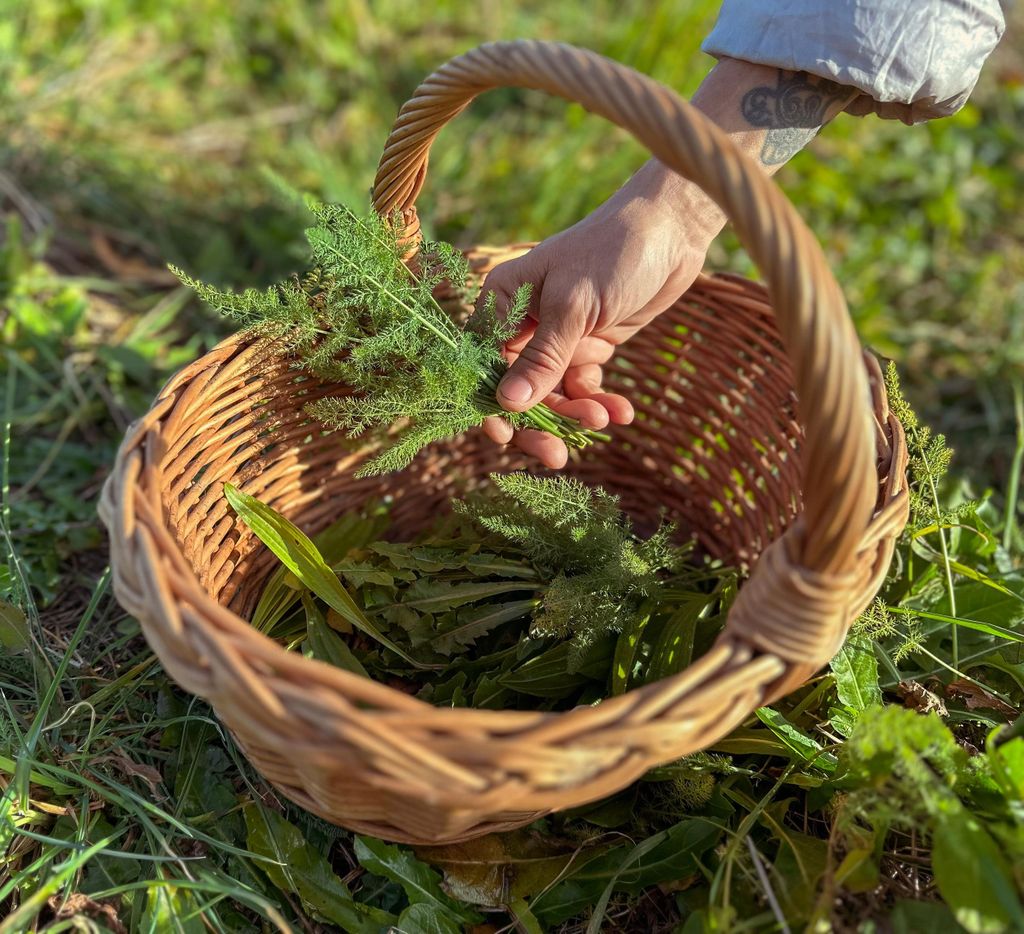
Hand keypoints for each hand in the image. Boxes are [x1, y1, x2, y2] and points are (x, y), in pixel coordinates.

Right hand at [479, 178, 713, 467]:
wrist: (672, 230)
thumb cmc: (613, 251)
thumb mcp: (574, 305)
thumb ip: (543, 357)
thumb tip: (506, 404)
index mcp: (502, 302)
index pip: (483, 364)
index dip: (489, 405)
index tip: (505, 438)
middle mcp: (523, 324)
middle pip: (516, 389)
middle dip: (537, 423)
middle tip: (556, 456)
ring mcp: (557, 338)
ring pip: (553, 395)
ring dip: (576, 414)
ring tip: (605, 418)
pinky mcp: (589, 346)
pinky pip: (585, 387)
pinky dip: (601, 401)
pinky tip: (623, 411)